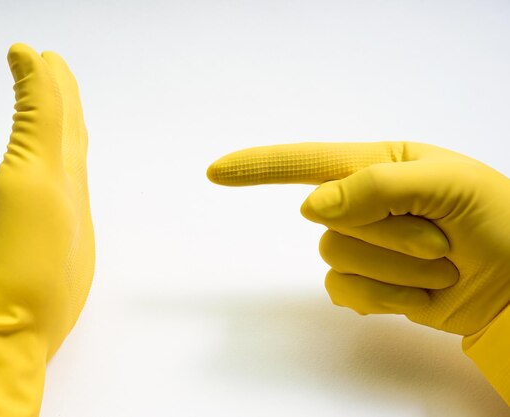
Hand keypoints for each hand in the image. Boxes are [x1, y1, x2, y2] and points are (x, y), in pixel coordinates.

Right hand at [208, 141, 509, 401]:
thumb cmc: (496, 222)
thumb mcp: (448, 186)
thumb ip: (376, 187)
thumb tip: (309, 206)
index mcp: (378, 164)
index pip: (306, 162)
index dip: (259, 166)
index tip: (217, 172)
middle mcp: (361, 203)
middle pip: (330, 220)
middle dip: (390, 236)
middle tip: (442, 241)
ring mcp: (360, 246)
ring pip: (335, 258)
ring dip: (396, 269)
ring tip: (439, 265)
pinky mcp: (363, 284)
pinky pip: (342, 291)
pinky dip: (385, 297)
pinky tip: (418, 294)